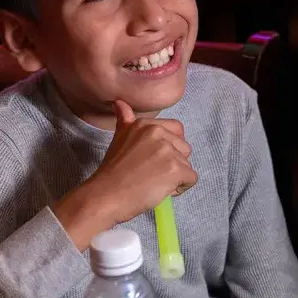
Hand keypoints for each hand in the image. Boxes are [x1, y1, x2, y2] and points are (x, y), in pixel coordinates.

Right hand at [54, 100, 197, 249]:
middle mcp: (159, 133)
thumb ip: (125, 120)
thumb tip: (119, 102)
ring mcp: (168, 151)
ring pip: (187, 164)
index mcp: (147, 125)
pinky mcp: (175, 170)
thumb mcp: (118, 138)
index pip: (177, 130)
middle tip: (151, 173)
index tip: (151, 159)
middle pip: (184, 148)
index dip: (169, 147)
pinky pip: (191, 178)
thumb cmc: (112, 171)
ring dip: (176, 176)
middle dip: (174, 162)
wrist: (106, 195)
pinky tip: (161, 190)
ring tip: (154, 183)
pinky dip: (181, 188)